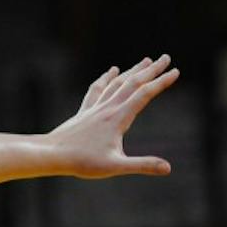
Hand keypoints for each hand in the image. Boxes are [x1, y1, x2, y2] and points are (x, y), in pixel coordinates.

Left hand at [48, 55, 179, 177]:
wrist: (50, 154)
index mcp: (118, 118)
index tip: (176, 72)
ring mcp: (95, 108)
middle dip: (152, 70)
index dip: (162, 82)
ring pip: (118, 83)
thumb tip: (168, 168)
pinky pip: (98, 89)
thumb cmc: (82, 162)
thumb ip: (143, 165)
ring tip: (145, 60)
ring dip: (133, 70)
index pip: (144, 95)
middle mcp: (108, 108)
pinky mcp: (85, 112)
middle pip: (133, 83)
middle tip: (166, 57)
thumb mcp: (116, 166)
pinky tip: (112, 70)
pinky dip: (107, 78)